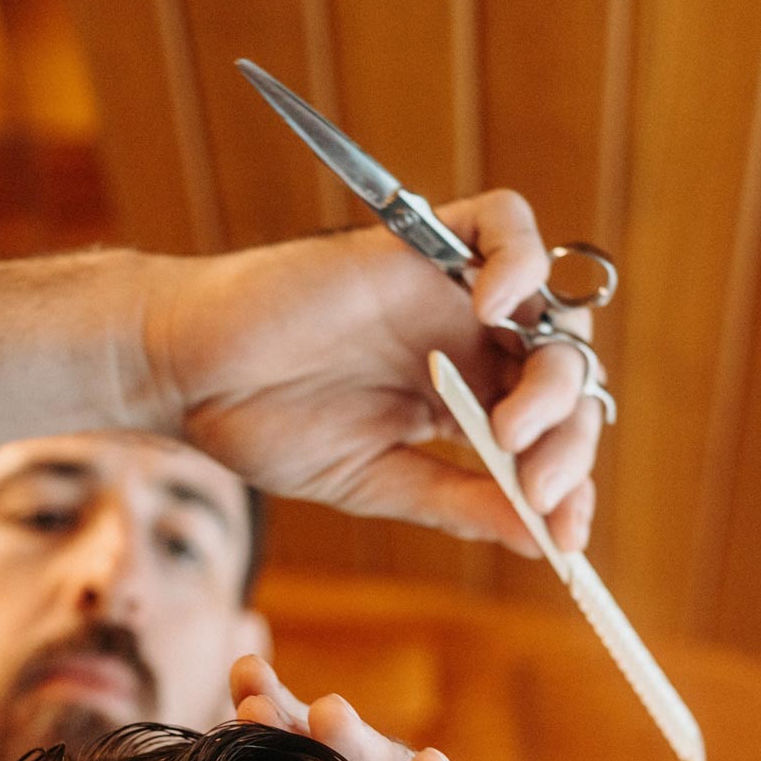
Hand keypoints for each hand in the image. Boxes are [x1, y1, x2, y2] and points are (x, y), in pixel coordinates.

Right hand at [142, 192, 602, 555]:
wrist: (191, 375)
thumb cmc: (267, 424)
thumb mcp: (379, 481)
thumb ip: (460, 500)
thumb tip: (543, 539)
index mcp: (465, 401)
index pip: (549, 435)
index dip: (569, 481)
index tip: (566, 536)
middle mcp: (470, 342)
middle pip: (566, 376)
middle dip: (568, 441)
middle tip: (537, 488)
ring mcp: (451, 292)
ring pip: (553, 307)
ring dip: (556, 375)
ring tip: (511, 429)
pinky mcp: (423, 242)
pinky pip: (503, 221)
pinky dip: (521, 258)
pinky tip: (498, 308)